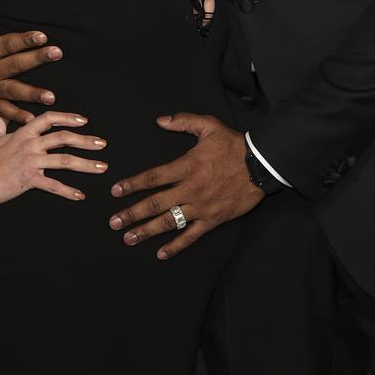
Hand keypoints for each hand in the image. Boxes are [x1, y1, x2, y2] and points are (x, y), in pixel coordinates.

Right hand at [0, 10, 62, 123]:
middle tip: (56, 53)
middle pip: (14, 66)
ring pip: (12, 91)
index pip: (6, 45)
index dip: (24, 40)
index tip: (42, 36)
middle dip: (36, 60)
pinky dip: (17, 116)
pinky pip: (3, 110)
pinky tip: (32, 118)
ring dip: (32, 94)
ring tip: (51, 96)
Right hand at [0, 110, 107, 204]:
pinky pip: (53, 185)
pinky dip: (68, 191)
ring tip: (101, 167)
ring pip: (65, 161)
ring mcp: (32, 161)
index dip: (68, 118)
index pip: (50, 119)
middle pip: (64, 138)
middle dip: (86, 140)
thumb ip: (0, 124)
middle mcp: (32, 144)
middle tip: (102, 144)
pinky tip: (80, 195)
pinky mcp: (30, 179)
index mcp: (25, 133)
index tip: (83, 121)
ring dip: (86, 164)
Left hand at [108, 113, 263, 259]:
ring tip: (129, 238)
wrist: (260, 165)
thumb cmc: (233, 145)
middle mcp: (190, 189)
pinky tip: (161, 253)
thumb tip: (160, 120)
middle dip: (132, 213)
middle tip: (114, 222)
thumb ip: (183, 121)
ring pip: (169, 222)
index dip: (132, 184)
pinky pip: (191, 235)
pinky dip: (176, 245)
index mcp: (187, 166)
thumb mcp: (209, 125)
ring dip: (147, 231)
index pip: (153, 177)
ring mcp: (201, 207)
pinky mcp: (212, 219)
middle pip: (155, 203)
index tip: (115, 191)